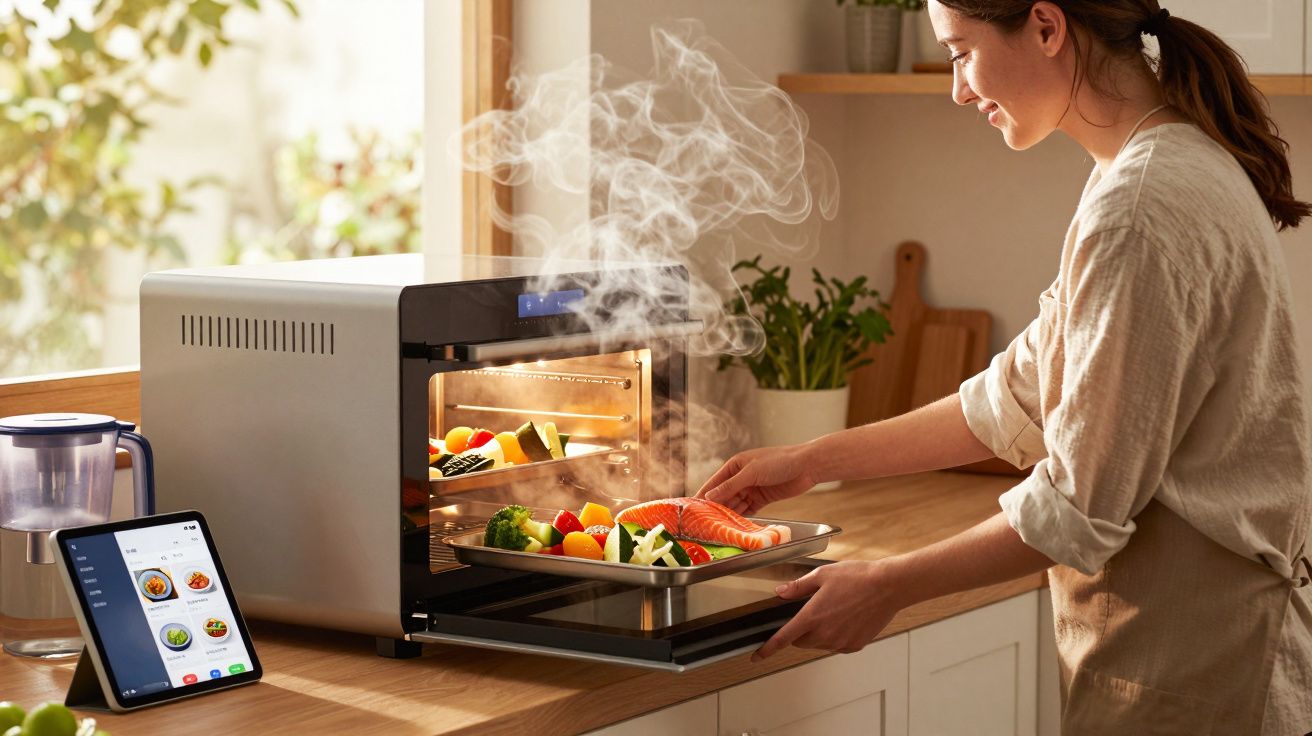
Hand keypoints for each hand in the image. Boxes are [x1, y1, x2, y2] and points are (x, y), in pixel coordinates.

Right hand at [694, 444, 816, 514]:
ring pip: (735, 504)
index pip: (714, 483)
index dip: (704, 495)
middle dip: (715, 508)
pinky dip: (742, 517)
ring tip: (718, 527)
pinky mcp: (762, 498)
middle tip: (704, 522)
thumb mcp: (751, 472)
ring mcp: (752, 488)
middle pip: (724, 495)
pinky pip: (748, 509)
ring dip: (728, 514)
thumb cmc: (779, 461)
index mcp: (735, 465)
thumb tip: (710, 496)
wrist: (806, 466)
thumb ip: (730, 486)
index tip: (692, 507)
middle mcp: (741, 477)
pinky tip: (735, 525)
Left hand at [753, 560, 899, 660]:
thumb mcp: (822, 575)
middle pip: (801, 641)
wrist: (887, 586)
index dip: (768, 649)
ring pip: (819, 644)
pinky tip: (846, 618)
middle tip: (813, 612)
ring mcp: (840, 642)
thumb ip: (798, 587)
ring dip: (819, 633)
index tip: (757, 656)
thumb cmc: (857, 577)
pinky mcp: (854, 645)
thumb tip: (780, 592)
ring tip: (835, 610)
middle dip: (800, 631)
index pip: (783, 639)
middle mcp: (825, 634)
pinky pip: (836, 644)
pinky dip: (835, 635)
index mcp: (812, 616)